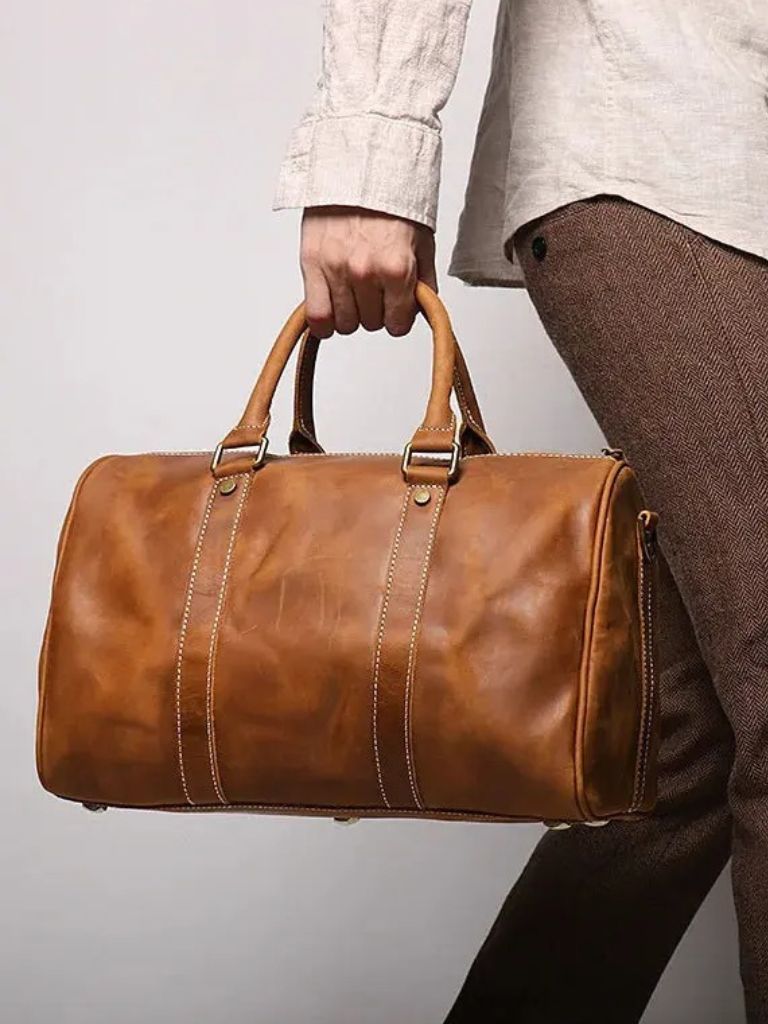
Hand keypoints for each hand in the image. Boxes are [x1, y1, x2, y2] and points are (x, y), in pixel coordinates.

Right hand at [300, 205, 436, 338]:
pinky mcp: (311, 264)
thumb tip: (419, 309)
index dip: (398, 317)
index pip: (398, 325)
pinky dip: (324, 323)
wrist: (357, 165)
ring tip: (353, 292)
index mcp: (396, 267)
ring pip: (344, 324)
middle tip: (374, 288)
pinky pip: (316, 316)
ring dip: (350, 314)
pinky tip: (331, 313)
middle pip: (371, 325)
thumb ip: (423, 281)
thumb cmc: (390, 200)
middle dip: (376, 311)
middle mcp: (365, 271)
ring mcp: (336, 269)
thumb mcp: (422, 241)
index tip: (395, 307)